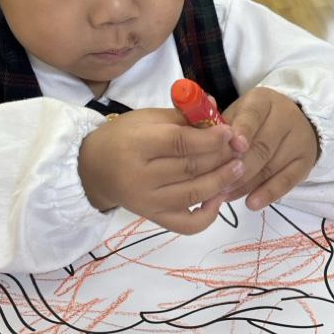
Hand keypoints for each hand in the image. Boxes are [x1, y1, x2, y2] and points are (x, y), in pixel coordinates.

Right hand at [78, 108, 244, 234]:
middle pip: (190, 168)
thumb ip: (182, 116)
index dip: (209, 139)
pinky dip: (208, 215)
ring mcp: (147, 202)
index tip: (229, 132)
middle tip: (240, 148)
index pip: (179, 143)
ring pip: (193, 195)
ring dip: (221, 182)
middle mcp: (140, 177)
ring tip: (239, 168)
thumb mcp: (146, 118)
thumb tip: (217, 109)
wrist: (93, 169)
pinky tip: (218, 198)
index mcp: (136, 145)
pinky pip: (187, 224)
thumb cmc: (122, 137)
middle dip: (221, 157)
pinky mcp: (153, 218)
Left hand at [221, 87, 318, 210]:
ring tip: (223, 195)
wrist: (296, 121)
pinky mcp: (304, 163)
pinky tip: (251, 203)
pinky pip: (286, 182)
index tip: (233, 146)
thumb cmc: (253, 119)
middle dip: (236, 167)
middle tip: (215, 182)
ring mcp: (298, 142)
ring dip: (245, 184)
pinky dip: (267, 194)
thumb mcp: (236, 113)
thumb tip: (196, 139)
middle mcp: (285, 118)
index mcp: (263, 101)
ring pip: (270, 167)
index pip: (253, 114)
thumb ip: (219, 126)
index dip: (242, 131)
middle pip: (261, 146)